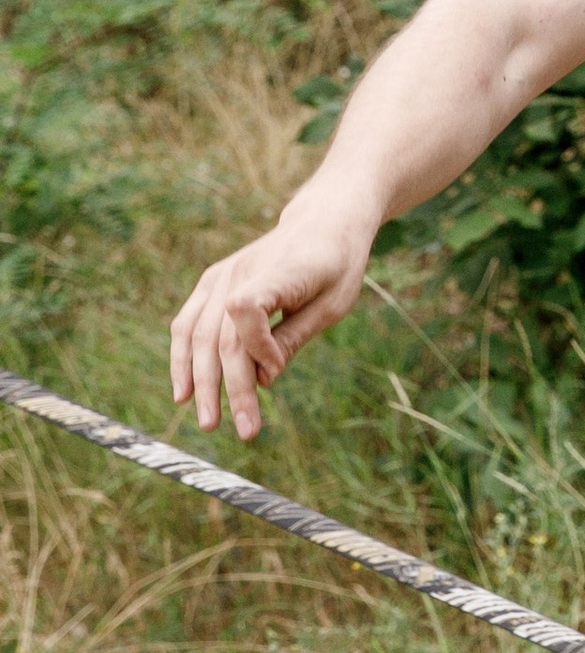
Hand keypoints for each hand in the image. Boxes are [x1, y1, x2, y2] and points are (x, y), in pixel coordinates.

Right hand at [169, 204, 377, 442]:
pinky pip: (187, 323)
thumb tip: (265, 379)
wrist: (323, 222)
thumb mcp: (333, 303)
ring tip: (208, 422)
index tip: (276, 370)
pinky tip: (183, 391)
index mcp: (278, 270)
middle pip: (221, 335)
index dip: (256, 346)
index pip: (245, 308)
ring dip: (199, 382)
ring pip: (197, 335)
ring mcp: (221, 275)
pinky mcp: (213, 281)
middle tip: (243, 431)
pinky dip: (182, 358)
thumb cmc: (335, 264)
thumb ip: (295, 337)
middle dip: (229, 388)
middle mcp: (241, 271)